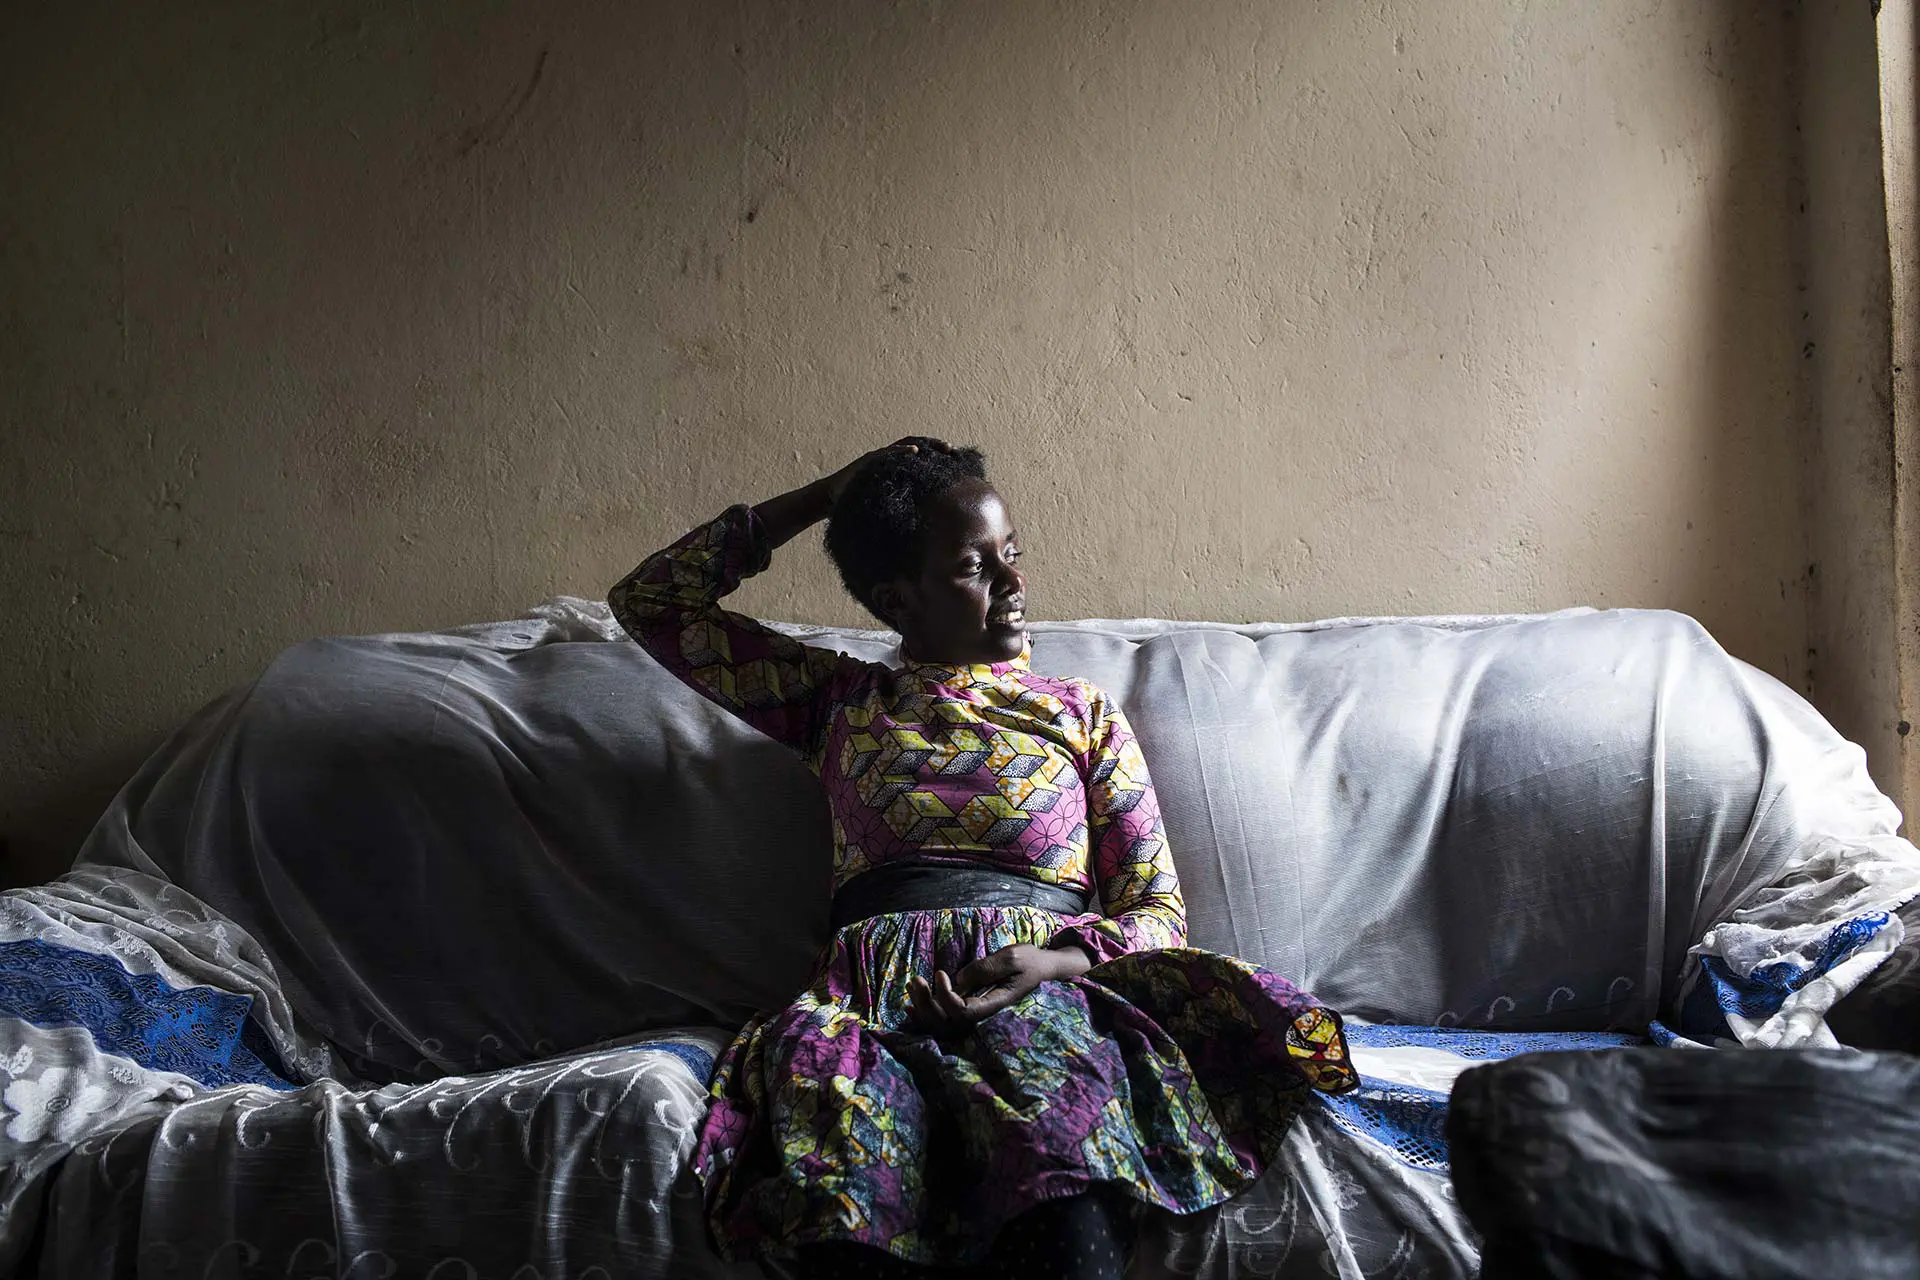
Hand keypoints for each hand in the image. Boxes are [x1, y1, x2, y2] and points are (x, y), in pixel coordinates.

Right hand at [823, 436, 956, 504]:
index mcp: (893, 466)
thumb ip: (898, 501)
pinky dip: (902, 450)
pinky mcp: (869, 460)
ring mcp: (878, 457)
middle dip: (935, 446)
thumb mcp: (883, 500)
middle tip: (953, 450)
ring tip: (943, 447)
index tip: (954, 459)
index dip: (935, 455)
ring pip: (905, 445)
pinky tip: (915, 451)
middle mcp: (887, 457)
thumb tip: (920, 520)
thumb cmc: (857, 500)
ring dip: (925, 444)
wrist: (832, 497)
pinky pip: (888, 453)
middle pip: (916, 445)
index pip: (917, 456)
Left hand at [906, 942, 1092, 1035]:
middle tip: (916, 981)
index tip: (941, 974)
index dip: (946, 998)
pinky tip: (910, 1004)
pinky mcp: (970, 1003)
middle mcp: (983, 1013)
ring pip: (943, 1022)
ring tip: (912, 985)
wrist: (1041, 967)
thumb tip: (959, 979)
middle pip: (948, 1021)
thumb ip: (987, 968)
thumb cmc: (1029, 961)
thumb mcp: (1013, 957)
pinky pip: (944, 1017)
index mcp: (995, 1004)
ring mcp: (975, 1010)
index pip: (963, 1012)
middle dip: (927, 1004)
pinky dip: (925, 1012)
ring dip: (922, 1006)